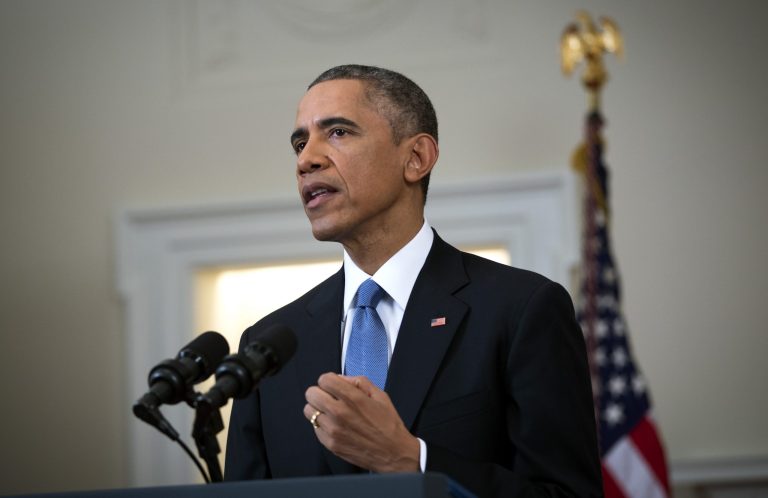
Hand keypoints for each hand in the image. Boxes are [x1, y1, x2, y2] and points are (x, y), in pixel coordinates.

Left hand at [304, 373, 419, 472]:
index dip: (328, 380)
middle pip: (311, 394)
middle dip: (320, 392)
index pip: (324, 380)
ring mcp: (333, 430)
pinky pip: (315, 428)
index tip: (332, 385)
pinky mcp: (330, 444)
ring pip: (309, 411)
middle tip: (329, 397)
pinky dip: (322, 425)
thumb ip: (359, 382)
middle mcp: (340, 413)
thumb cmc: (388, 425)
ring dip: (318, 408)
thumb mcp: (380, 396)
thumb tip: (341, 379)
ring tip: (330, 412)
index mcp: (353, 398)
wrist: (393, 453)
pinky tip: (335, 426)